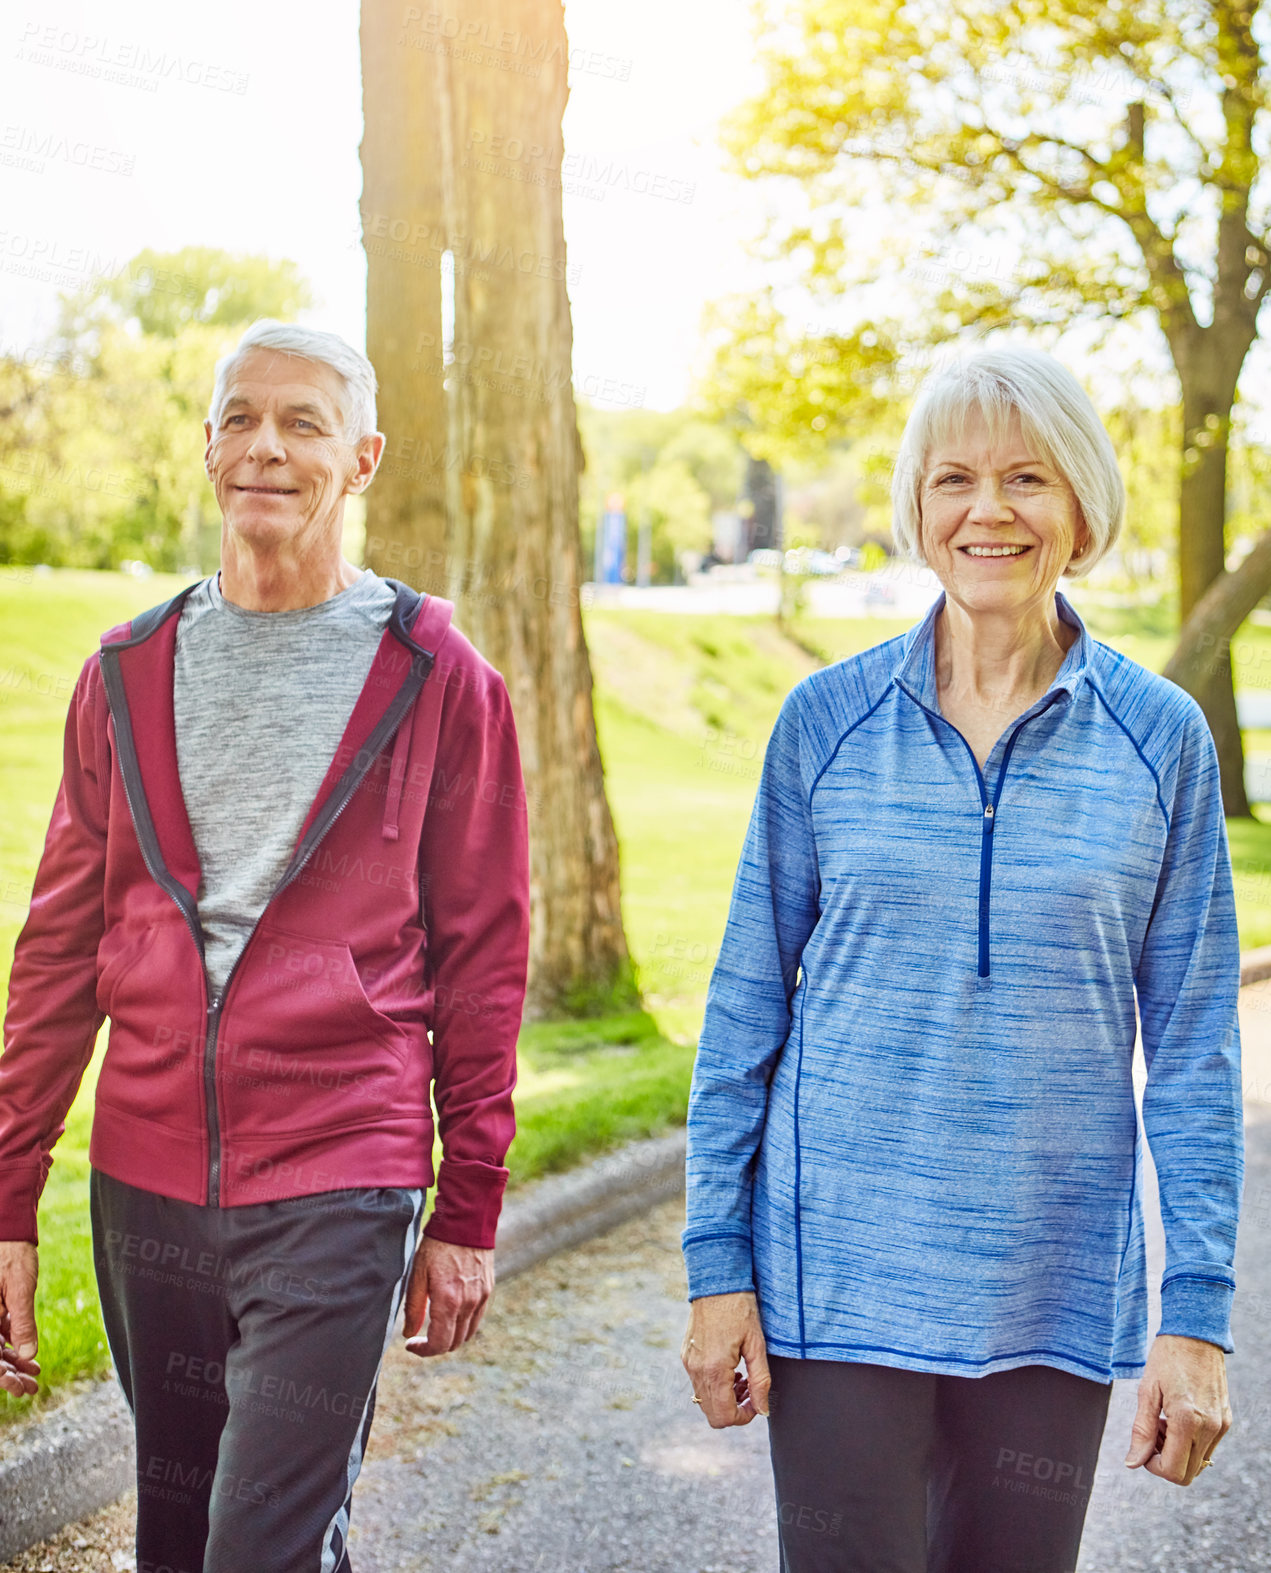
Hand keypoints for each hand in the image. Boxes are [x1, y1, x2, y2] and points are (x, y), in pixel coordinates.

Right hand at [0, 1241, 39, 1398]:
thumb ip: (23, 1322)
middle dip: (9, 1375)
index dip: (2, 1377)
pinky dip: (14, 1346)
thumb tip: (27, 1353)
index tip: (19, 1388)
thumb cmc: (12, 1255)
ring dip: (13, 1363)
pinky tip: (30, 1357)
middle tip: (31, 1388)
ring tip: (34, 1376)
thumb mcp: (20, 1289)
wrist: (8, 1230)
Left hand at [401, 1236, 493, 1356]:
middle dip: (436, 1345)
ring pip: (468, 1334)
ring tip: (436, 1325)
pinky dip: (464, 1324)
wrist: (466, 1221)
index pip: (439, 1343)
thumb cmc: (437, 1245)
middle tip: (421, 1336)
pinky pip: (477, 1319)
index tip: (411, 1344)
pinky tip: (452, 1313)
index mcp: (448, 1301)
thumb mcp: (418, 1274)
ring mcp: (481, 1297)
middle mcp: (468, 1303)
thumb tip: (409, 1333)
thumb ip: (414, 1307)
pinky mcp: (488, 1290)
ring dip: (451, 1337)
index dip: (423, 1350)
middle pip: (454, 1343)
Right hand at [681, 1290, 769, 1427]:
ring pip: (704, 1400)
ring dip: (724, 1397)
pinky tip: (730, 1366)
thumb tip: (763, 1410)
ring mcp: (689, 1363)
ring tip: (742, 1377)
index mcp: (714, 1369)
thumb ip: (760, 1381)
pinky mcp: (687, 1354)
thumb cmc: (740, 1308)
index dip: (744, 1416)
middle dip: (734, 1409)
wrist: (716, 1281)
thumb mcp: (757, 1344)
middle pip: (712, 1414)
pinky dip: (715, 1384)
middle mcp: (696, 1370)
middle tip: (751, 1390)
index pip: (724, 1416)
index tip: (757, 1401)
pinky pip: (698, 1383)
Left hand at [1124, 1333, 1230, 1485]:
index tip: (1143, 1445)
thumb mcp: (1147, 1391)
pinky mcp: (1225, 1420)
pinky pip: (1207, 1447)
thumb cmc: (1167, 1357)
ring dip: (1177, 1451)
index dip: (1153, 1465)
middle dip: (1165, 1459)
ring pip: (1198, 1463)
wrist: (1196, 1333)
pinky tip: (1176, 1417)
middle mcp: (1210, 1427)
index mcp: (1188, 1420)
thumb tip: (1133, 1463)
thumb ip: (1141, 1430)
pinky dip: (1190, 1442)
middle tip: (1152, 1430)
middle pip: (1187, 1473)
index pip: (1174, 1471)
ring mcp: (1220, 1425)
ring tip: (1163, 1420)